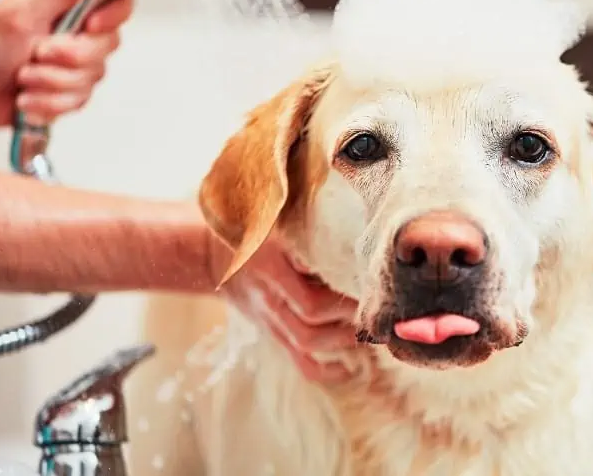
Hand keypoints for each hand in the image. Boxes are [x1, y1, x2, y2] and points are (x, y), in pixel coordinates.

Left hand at [0, 0, 135, 125]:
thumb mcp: (24, 12)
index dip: (115, 13)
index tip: (91, 25)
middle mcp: (78, 27)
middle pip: (109, 43)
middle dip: (71, 57)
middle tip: (39, 52)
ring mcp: (78, 60)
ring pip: (93, 76)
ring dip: (52, 82)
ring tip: (25, 76)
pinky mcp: (72, 88)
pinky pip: (80, 100)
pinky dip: (50, 102)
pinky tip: (29, 95)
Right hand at [221, 233, 359, 383]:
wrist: (213, 256)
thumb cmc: (254, 229)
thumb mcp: (273, 219)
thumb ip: (305, 226)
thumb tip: (350, 228)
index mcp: (270, 262)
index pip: (308, 290)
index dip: (342, 293)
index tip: (370, 284)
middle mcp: (269, 293)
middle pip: (311, 317)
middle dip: (349, 316)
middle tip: (379, 307)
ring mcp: (270, 317)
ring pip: (307, 342)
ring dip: (344, 339)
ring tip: (371, 327)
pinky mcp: (274, 333)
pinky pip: (298, 362)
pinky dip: (326, 372)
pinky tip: (350, 369)